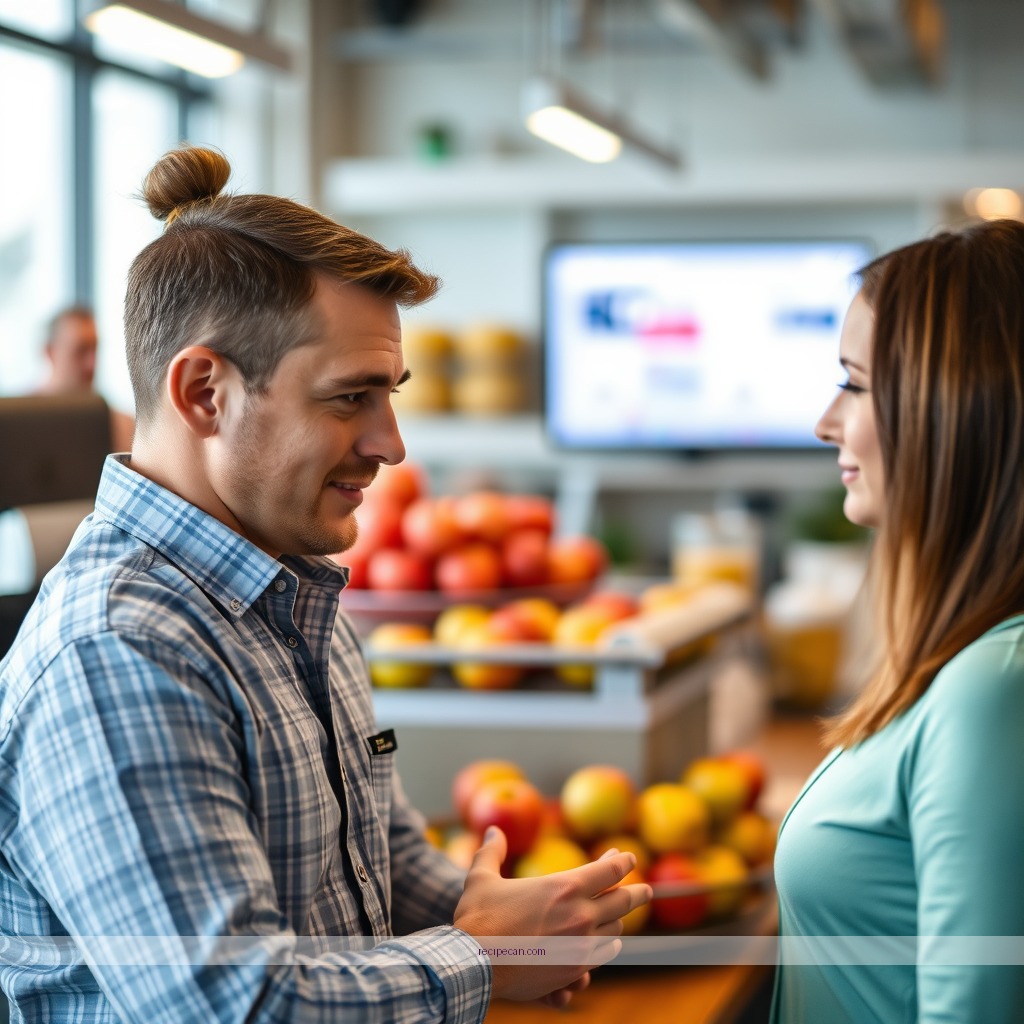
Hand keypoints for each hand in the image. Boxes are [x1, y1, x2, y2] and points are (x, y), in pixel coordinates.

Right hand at [453, 826, 651, 1003]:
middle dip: (637, 892)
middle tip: (646, 890)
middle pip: (623, 901)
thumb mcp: (481, 878)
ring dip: (618, 921)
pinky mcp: (573, 971)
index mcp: (564, 888)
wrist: (474, 965)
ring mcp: (580, 946)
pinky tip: (607, 945)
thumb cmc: (477, 919)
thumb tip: (492, 831)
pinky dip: (606, 948)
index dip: (622, 861)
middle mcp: (580, 916)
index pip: (609, 870)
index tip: (628, 857)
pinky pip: (601, 957)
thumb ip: (491, 852)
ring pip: (614, 931)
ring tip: (620, 917)